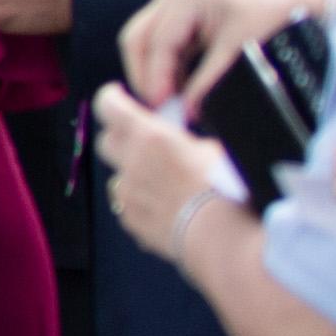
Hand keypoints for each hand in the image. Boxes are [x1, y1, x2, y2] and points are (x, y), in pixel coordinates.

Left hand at [90, 85, 240, 266]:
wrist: (223, 240)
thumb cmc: (229, 191)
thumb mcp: (217, 151)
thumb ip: (189, 141)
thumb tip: (187, 143)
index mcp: (151, 136)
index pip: (109, 106)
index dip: (111, 98)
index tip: (118, 96)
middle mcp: (131, 163)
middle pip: (106, 141)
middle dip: (120, 137)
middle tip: (140, 139)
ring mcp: (128, 194)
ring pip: (118, 176)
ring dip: (133, 174)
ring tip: (163, 181)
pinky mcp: (131, 220)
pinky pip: (127, 205)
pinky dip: (141, 203)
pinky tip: (167, 208)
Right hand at [119, 0, 335, 106]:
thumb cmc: (277, 14)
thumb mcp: (241, 51)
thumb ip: (209, 82)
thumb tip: (186, 113)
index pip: (155, 42)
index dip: (154, 78)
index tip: (160, 108)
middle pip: (139, 37)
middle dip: (145, 74)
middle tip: (158, 107)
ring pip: (148, 38)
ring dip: (156, 70)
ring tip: (171, 100)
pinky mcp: (186, 8)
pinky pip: (166, 38)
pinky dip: (170, 63)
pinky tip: (182, 85)